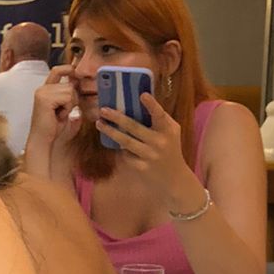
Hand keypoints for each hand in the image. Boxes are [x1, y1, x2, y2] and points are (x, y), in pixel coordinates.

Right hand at [27, 65, 83, 152]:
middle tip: (62, 112)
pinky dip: (67, 108)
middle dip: (72, 100)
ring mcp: (42, 93)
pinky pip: (67, 98)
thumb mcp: (65, 108)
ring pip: (70, 91)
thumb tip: (78, 83)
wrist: (43, 141)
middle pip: (70, 85)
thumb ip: (71, 96)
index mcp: (45, 90)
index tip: (76, 72)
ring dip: (70, 105)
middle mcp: (42, 89)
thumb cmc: (54, 128)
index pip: (57, 70)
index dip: (68, 69)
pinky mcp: (45, 99)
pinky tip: (58, 116)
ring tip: (59, 115)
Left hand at [96, 92, 201, 212]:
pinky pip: (125, 154)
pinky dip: (120, 148)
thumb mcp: (171, 132)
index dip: (152, 105)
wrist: (174, 178)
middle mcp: (159, 142)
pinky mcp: (141, 167)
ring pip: (125, 141)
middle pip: (134, 127)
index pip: (160, 115)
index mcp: (168, 130)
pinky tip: (115, 143)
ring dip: (110, 131)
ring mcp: (149, 155)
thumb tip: (138, 99)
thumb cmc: (170, 147)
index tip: (142, 95)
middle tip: (103, 110)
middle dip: (117, 117)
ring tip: (99, 123)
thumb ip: (159, 119)